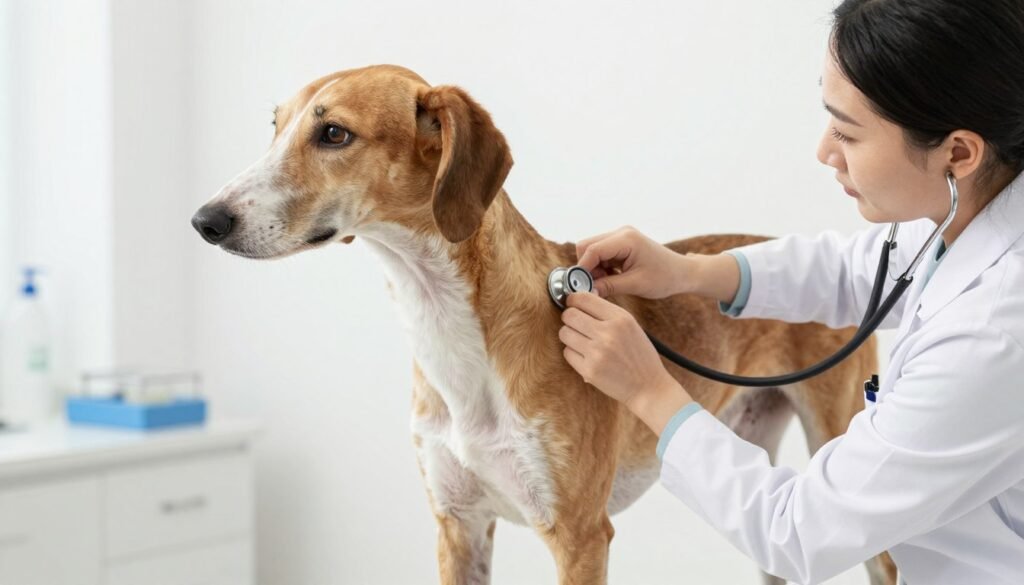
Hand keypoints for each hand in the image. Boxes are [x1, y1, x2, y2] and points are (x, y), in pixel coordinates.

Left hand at [559, 291, 680, 414]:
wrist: (648, 387)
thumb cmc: (639, 356)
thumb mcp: (631, 326)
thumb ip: (607, 312)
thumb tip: (578, 299)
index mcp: (621, 318)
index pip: (583, 298)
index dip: (573, 299)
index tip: (572, 304)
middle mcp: (608, 333)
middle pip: (569, 315)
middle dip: (569, 318)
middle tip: (575, 323)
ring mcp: (597, 353)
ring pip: (564, 333)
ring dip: (569, 336)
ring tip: (582, 341)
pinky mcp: (589, 370)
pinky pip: (567, 353)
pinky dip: (573, 353)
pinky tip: (586, 356)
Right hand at [576, 226, 694, 298]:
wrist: (682, 273)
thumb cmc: (664, 278)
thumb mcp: (635, 285)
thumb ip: (608, 286)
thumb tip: (587, 292)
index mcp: (626, 239)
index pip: (592, 250)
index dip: (583, 269)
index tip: (581, 287)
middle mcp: (621, 233)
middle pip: (587, 246)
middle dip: (587, 268)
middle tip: (594, 286)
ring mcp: (621, 236)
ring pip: (591, 250)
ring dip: (594, 268)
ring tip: (606, 284)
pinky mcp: (621, 243)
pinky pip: (600, 254)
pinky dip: (601, 267)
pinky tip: (612, 278)